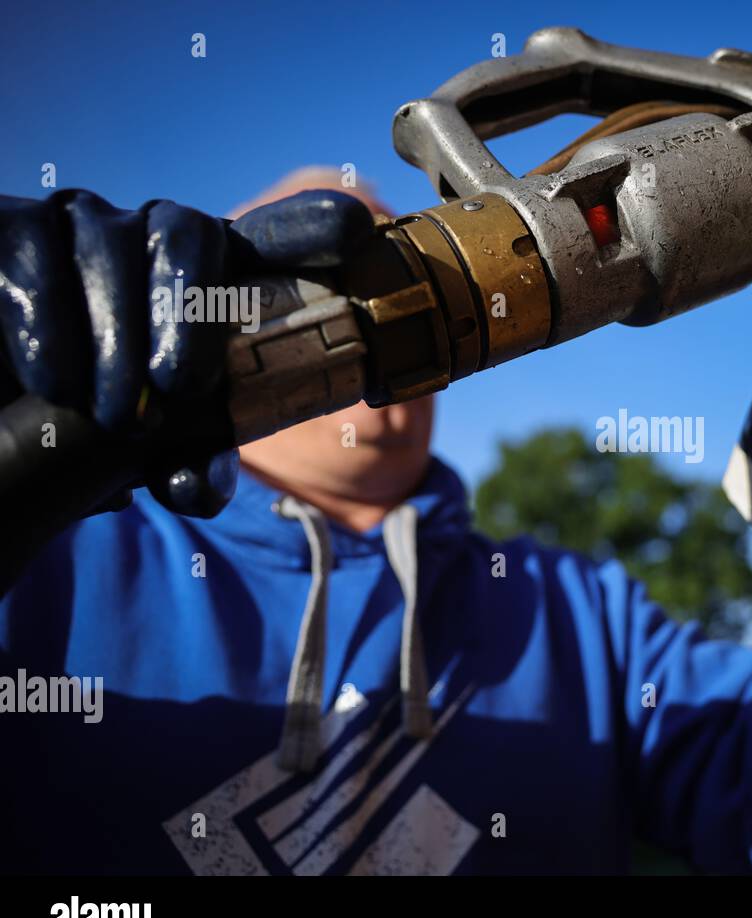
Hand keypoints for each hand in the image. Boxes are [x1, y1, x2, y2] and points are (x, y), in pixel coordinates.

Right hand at [0, 188, 372, 515]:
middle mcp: (152, 237)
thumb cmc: (95, 415)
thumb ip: (183, 460)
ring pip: (109, 243)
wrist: (10, 403)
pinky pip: (33, 253)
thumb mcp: (147, 444)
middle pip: (189, 236)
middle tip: (180, 387)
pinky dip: (46, 320)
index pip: (268, 238)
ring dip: (116, 333)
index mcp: (211, 279)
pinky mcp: (14, 229)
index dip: (305, 227)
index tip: (351, 231)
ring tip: (113, 414)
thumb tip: (201, 491)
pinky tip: (54, 381)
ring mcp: (83, 225)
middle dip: (189, 309)